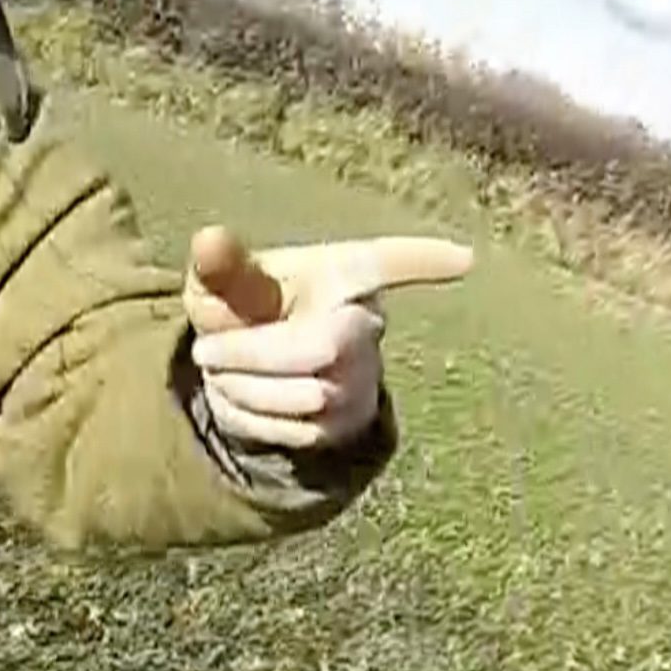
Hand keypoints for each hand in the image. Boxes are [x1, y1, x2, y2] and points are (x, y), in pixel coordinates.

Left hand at [181, 226, 472, 450]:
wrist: (248, 372)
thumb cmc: (245, 310)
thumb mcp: (224, 284)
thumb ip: (221, 268)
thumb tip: (209, 240)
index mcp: (341, 273)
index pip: (384, 262)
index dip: (422, 259)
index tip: (465, 258)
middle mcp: (364, 324)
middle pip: (319, 348)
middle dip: (252, 354)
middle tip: (205, 350)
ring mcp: (363, 377)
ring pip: (305, 395)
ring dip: (243, 387)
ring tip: (222, 369)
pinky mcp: (348, 423)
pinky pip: (296, 430)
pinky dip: (251, 418)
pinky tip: (242, 398)